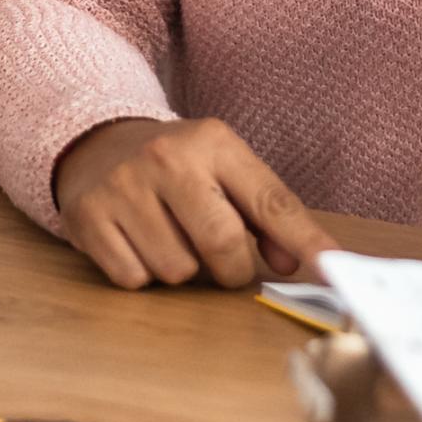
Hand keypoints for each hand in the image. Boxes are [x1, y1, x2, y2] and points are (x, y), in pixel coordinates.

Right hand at [54, 117, 338, 290]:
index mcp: (213, 142)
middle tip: (219, 258)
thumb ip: (268, 215)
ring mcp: (123, 186)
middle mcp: (166, 158)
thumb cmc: (178, 166)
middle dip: (229, 269)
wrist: (98, 144)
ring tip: (169, 236)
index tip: (334, 272)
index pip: (272, 202)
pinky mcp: (88, 216)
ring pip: (176, 270)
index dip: (306, 243)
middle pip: (222, 246)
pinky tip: (137, 241)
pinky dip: (142, 273)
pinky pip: (134, 278)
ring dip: (181, 269)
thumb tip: (299, 263)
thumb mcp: (226, 170)